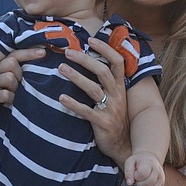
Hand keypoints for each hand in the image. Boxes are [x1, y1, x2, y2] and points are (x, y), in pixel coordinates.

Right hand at [0, 48, 44, 118]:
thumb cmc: (5, 101)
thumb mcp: (13, 85)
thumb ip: (20, 74)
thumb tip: (41, 60)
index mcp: (0, 68)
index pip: (14, 54)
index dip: (28, 52)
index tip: (43, 52)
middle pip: (11, 63)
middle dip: (20, 74)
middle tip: (18, 84)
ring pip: (9, 77)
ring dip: (15, 87)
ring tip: (13, 95)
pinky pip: (6, 94)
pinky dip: (11, 99)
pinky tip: (8, 104)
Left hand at [57, 37, 130, 165]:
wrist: (124, 146)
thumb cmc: (115, 117)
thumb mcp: (116, 97)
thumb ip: (107, 82)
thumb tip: (92, 62)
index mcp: (120, 87)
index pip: (117, 62)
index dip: (105, 49)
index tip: (90, 39)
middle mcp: (117, 95)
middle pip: (103, 72)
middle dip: (85, 60)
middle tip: (68, 52)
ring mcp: (110, 109)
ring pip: (93, 89)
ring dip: (76, 77)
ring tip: (61, 68)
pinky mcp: (102, 123)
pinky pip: (86, 112)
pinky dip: (73, 104)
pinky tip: (61, 98)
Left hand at [125, 151, 164, 185]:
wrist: (149, 159)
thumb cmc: (138, 161)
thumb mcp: (130, 162)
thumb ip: (128, 171)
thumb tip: (129, 183)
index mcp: (149, 163)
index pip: (143, 174)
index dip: (136, 177)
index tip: (133, 175)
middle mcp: (157, 171)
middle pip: (149, 183)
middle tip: (134, 184)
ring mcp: (161, 179)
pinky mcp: (161, 185)